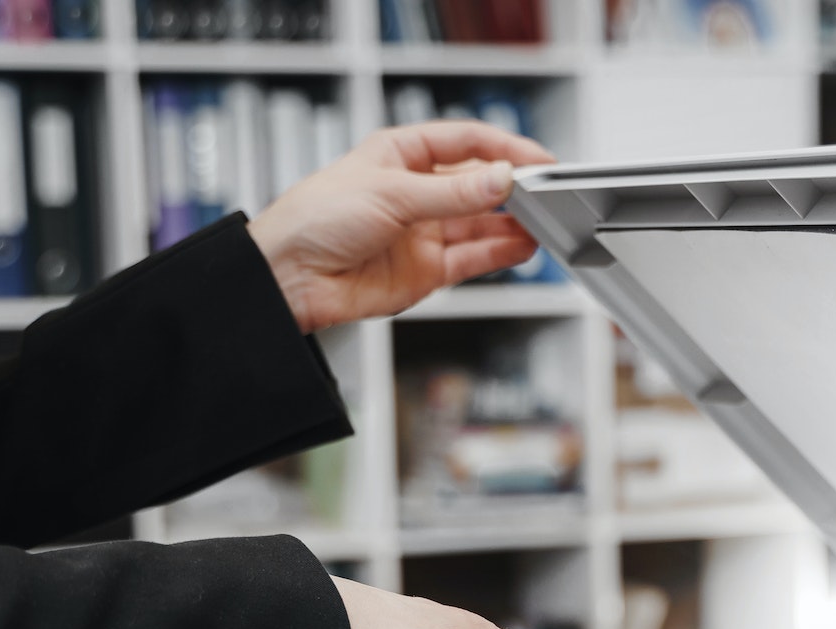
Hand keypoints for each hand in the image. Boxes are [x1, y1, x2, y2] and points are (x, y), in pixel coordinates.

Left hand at [248, 121, 556, 334]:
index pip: (465, 142)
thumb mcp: (390, 193)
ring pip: (481, 224)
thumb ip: (451, 193)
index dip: (504, 149)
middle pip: (478, 185)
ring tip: (540, 223)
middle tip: (544, 193)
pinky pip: (473, 258)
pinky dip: (499, 253)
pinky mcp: (427, 271)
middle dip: (512, 188)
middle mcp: (417, 192)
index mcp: (402, 155)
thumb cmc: (316, 219)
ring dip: (512, 223)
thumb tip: (499, 181)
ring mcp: (423, 233)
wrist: (291, 278)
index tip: (536, 160)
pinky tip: (522, 246)